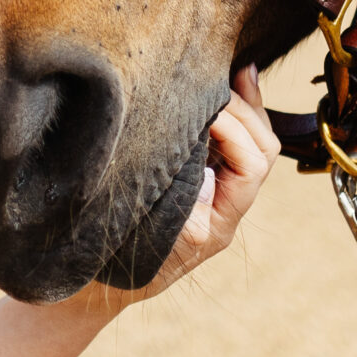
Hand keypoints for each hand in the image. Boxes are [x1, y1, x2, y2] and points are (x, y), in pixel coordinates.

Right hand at [71, 63, 278, 311]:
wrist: (94, 282)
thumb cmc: (111, 262)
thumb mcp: (141, 236)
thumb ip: (175, 209)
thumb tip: (202, 169)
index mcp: (217, 222)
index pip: (252, 167)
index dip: (235, 131)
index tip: (206, 112)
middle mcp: (224, 207)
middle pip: (262, 149)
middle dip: (245, 111)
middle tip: (216, 84)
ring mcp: (215, 192)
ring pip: (253, 143)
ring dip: (243, 108)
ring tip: (229, 73)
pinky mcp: (200, 178)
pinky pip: (230, 142)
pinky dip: (230, 113)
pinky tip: (223, 85)